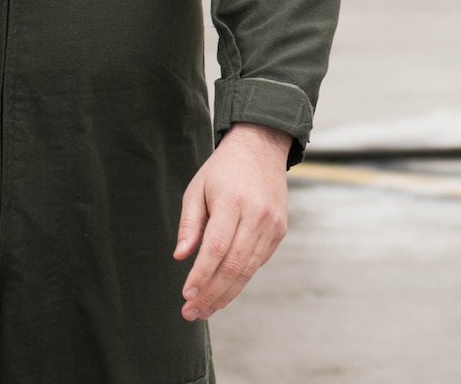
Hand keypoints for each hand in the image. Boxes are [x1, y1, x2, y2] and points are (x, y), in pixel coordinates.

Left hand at [174, 121, 292, 320]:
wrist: (262, 148)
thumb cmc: (223, 170)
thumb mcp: (197, 188)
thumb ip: (189, 223)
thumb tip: (180, 256)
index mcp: (233, 202)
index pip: (216, 248)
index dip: (201, 276)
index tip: (186, 296)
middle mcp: (257, 215)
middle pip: (234, 265)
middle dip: (211, 294)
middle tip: (191, 313)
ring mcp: (272, 224)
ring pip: (248, 269)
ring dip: (226, 294)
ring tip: (205, 310)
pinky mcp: (279, 231)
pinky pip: (258, 262)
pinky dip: (240, 280)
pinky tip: (224, 291)